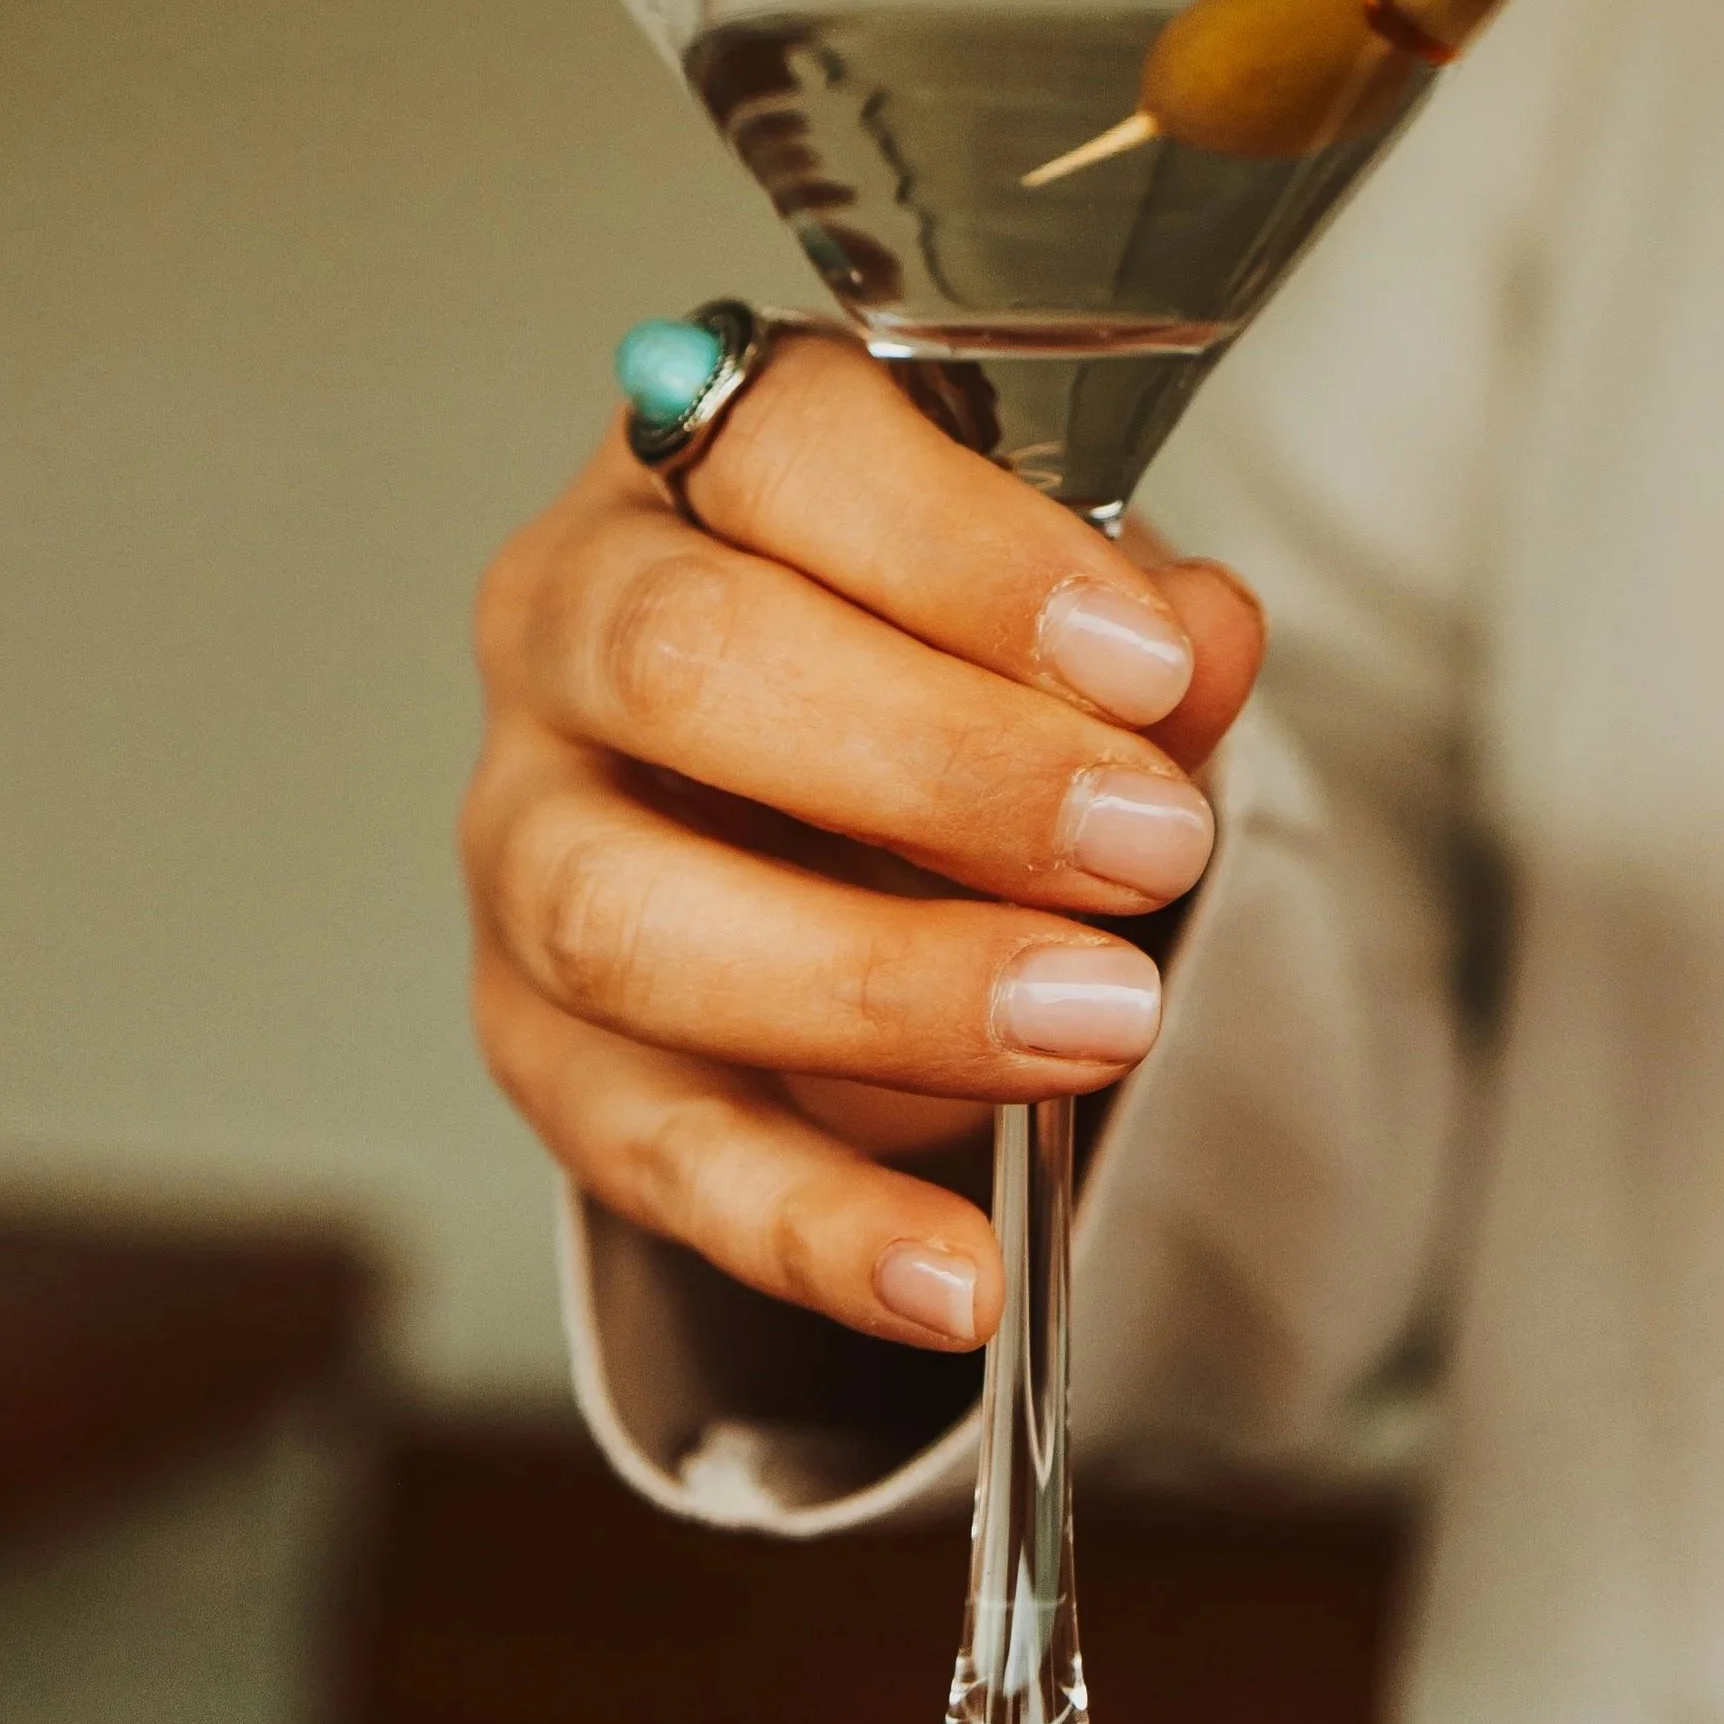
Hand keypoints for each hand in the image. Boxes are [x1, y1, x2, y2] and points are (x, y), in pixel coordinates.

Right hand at [461, 333, 1266, 1351]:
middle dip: (942, 767)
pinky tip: (955, 1276)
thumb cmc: (928, 658)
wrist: (814, 802)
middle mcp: (565, 627)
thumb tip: (1202, 640)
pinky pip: (643, 1148)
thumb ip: (1131, 624)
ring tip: (1097, 1025)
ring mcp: (521, 836)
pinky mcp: (533, 1038)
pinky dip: (806, 1227)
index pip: (787, 447)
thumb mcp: (1050, 614)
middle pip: (683, 665)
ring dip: (881, 985)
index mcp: (692, 462)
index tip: (1151, 666)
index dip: (969, 555)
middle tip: (1148, 847)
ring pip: (624, 916)